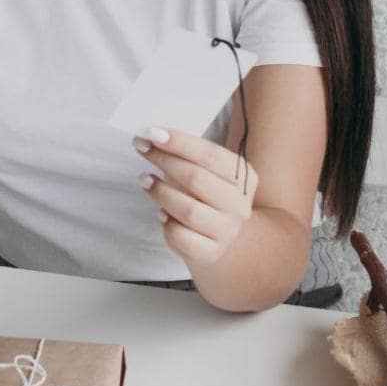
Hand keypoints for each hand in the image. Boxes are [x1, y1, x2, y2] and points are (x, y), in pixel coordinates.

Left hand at [135, 126, 258, 269]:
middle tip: (141, 148)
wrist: (219, 235)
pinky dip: (166, 224)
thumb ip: (187, 155)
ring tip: (144, 179)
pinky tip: (161, 214)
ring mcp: (226, 230)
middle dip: (164, 160)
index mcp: (244, 177)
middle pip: (197, 179)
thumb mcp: (205, 171)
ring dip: (161, 192)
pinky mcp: (210, 252)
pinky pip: (181, 236)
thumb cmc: (206, 195)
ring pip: (188, 210)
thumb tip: (153, 137)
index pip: (211, 155)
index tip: (152, 133)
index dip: (180, 143)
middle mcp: (239, 205)